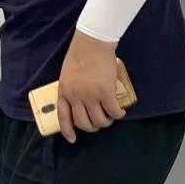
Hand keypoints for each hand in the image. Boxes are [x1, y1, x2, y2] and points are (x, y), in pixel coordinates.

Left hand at [57, 30, 125, 144]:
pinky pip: (113, 112)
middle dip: (92, 127)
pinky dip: (118, 115)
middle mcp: (76, 98)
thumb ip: (71, 90)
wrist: (92, 44)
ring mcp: (90, 96)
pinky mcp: (106, 93)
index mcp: (64, 92)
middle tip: (99, 122)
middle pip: (83, 123)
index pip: (63, 117)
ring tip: (111, 117)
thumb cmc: (79, 56)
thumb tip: (78, 103)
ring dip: (106, 122)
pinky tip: (121, 112)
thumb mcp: (67, 76)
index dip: (68, 131)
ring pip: (99, 120)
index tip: (72, 139)